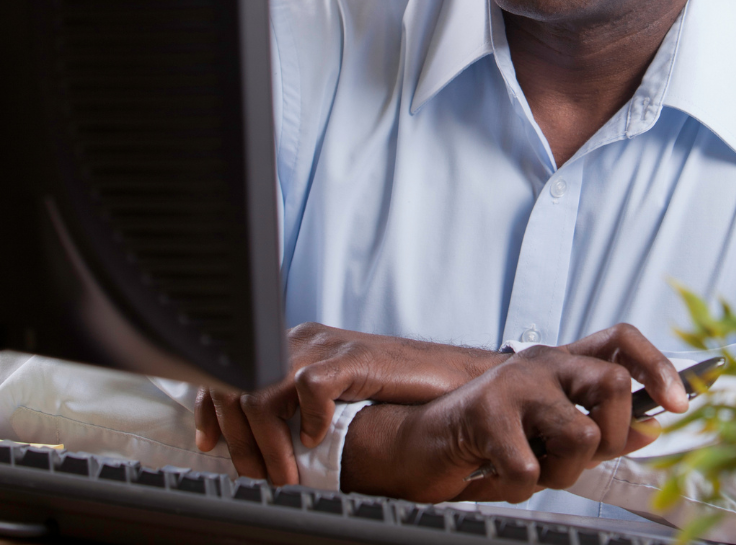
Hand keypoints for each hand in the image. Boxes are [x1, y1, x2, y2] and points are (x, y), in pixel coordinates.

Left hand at [194, 323, 502, 483]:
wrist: (449, 378)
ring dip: (267, 442)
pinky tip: (317, 439)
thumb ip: (297, 405)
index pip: (234, 367)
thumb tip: (256, 442)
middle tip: (255, 475)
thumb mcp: (334, 396)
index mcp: (298, 345)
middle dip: (238, 439)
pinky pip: (308, 385)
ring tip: (285, 473)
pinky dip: (306, 419)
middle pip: (240, 383)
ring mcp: (331, 347)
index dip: (212, 409)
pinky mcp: (355, 358)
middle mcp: (307, 340)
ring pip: (264, 388)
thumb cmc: (395, 392)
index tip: (208, 445)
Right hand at [341, 342, 673, 503]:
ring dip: (562, 472)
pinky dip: (519, 489)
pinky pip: (531, 470)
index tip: (679, 405)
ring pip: (581, 432)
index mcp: (563, 363)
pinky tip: (499, 477)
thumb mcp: (551, 432)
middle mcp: (544, 362)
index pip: (622, 340)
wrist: (421, 442)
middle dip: (610, 437)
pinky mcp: (487, 413)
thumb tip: (651, 428)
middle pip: (612, 382)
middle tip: (581, 456)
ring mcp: (516, 383)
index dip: (657, 366)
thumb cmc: (490, 437)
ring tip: (533, 470)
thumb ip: (599, 426)